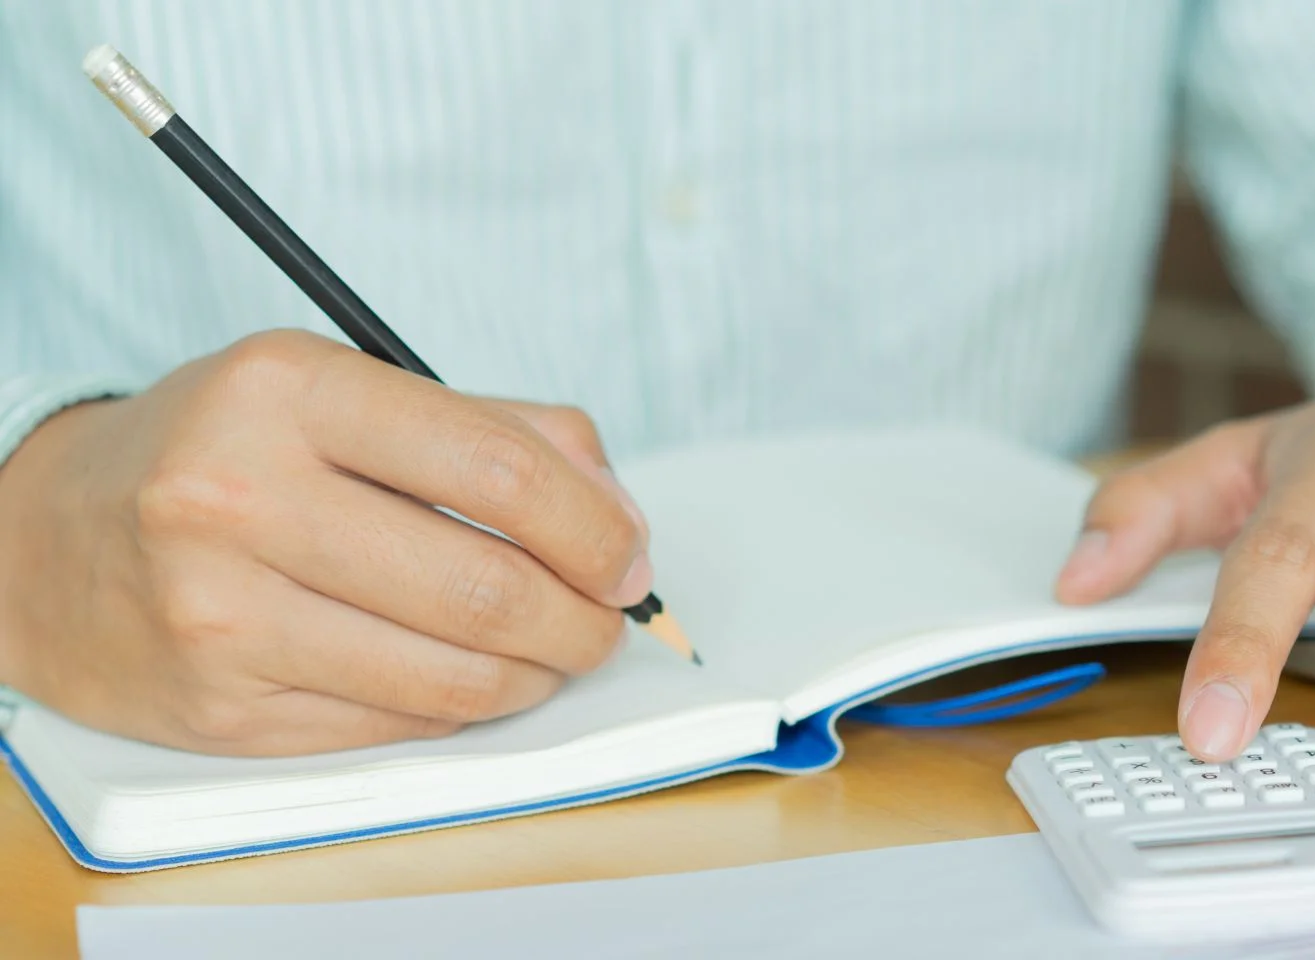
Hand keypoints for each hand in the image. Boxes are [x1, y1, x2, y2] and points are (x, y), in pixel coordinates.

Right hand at [0, 330, 650, 755]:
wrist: (45, 539)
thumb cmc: (226, 452)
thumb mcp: (345, 390)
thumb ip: (499, 433)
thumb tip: (619, 520)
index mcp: (288, 390)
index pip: (500, 471)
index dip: (595, 530)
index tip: (628, 559)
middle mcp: (239, 497)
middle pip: (486, 587)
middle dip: (583, 619)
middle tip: (606, 621)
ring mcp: (220, 613)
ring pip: (453, 678)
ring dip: (537, 675)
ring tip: (551, 652)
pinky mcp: (220, 710)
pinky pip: (397, 726)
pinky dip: (462, 708)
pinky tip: (468, 676)